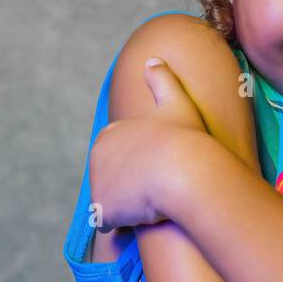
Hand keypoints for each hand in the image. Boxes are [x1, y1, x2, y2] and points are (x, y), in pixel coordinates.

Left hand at [88, 58, 206, 230]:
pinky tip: (146, 216)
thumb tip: (153, 59)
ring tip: (157, 201)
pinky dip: (125, 222)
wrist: (187, 172)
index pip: (121, 157)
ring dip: (130, 205)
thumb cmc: (186, 138)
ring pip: (114, 200)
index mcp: (109, 133)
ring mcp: (97, 184)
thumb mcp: (176, 103)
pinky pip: (110, 222)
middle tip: (162, 187)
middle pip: (115, 180)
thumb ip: (162, 80)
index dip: (143, 165)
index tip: (163, 168)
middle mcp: (96, 157)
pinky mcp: (102, 209)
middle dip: (133, 187)